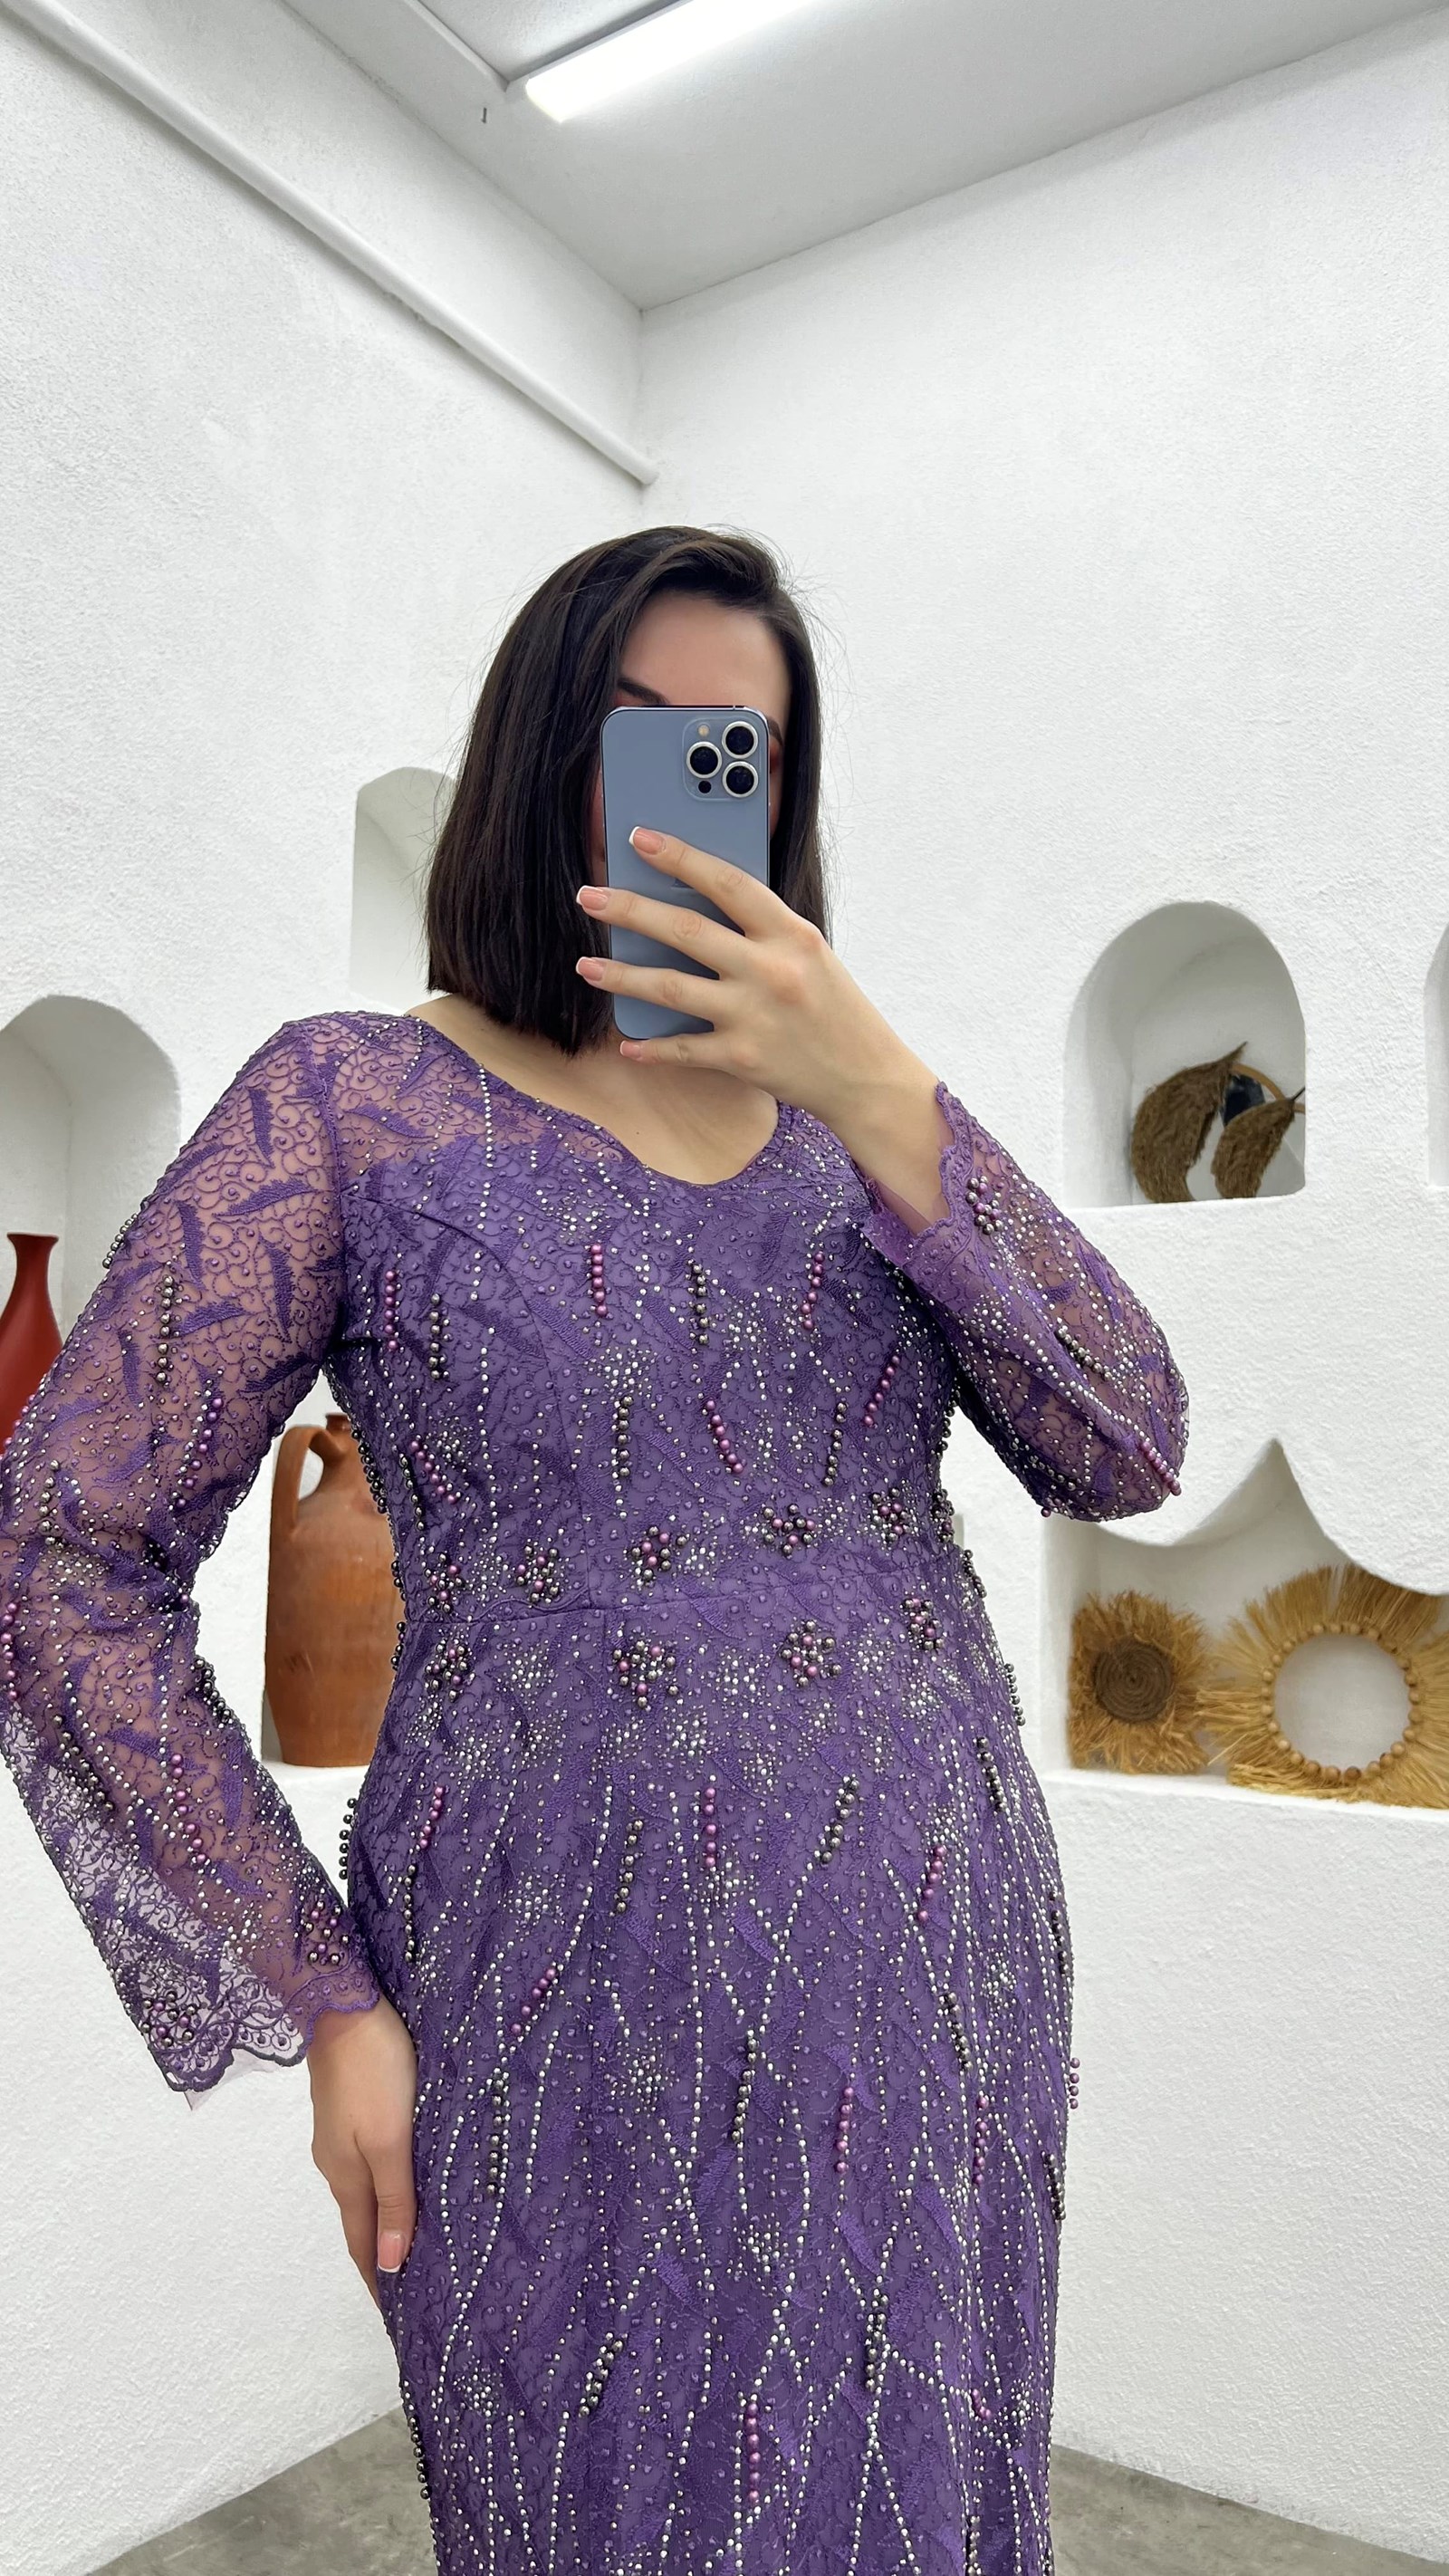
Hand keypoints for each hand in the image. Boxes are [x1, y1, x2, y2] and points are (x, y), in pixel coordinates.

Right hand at [306, 1994, 417, 2307]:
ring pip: (365, 2190)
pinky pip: (369, 2161)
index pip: (362, 2245)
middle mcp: (337, 2162)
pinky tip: (403, 2181)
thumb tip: (387, 2263)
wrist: (344, 2004)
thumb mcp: (390, 2138)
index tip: (398, 2318)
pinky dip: (385, 2185)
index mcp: (346, 2176)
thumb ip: (393, 2198)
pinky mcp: (350, 2107)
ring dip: (383, 2220)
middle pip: (361, 2222)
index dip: (379, 2281)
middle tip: (414, 2289)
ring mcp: (340, 2134)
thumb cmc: (374, 2071)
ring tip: (413, 2242)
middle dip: (382, 2257)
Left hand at [574, 828, 947, 1208]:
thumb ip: (761, 930)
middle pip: (684, 929)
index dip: (681, 856)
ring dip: (621, 975)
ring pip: (669, 988)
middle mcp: (770, 970)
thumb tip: (692, 904)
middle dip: (629, 910)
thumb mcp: (808, 953)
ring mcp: (753, 1016)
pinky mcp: (741, 1059)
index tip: (640, 838)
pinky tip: (626, 1043)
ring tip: (587, 966)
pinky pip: (681, 1049)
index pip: (727, 882)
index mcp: (790, 934)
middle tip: (590, 896)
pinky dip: (650, 1047)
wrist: (865, 1076)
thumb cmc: (833, 1007)